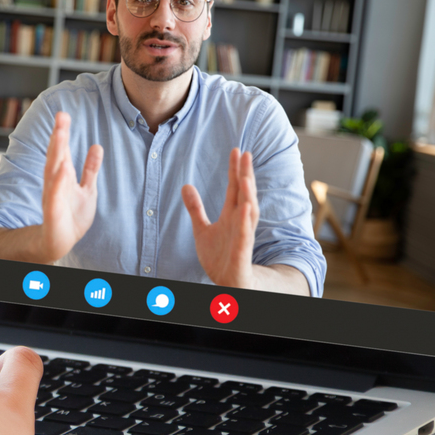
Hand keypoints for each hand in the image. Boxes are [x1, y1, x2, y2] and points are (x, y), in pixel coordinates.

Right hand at [40, 112, 102, 261]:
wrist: (59, 242)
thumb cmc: (72, 216)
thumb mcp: (87, 189)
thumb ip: (90, 169)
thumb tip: (97, 146)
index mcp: (63, 176)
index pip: (63, 150)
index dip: (63, 132)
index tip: (64, 114)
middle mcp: (55, 183)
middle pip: (57, 155)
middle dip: (59, 136)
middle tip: (61, 116)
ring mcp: (53, 196)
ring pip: (53, 171)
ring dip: (56, 153)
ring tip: (60, 135)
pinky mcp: (54, 212)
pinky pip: (55, 196)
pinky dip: (58, 183)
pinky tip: (63, 169)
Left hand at [181, 147, 259, 288]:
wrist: (227, 284)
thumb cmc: (220, 257)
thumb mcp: (202, 229)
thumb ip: (195, 208)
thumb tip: (186, 185)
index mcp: (232, 215)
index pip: (234, 188)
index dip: (235, 170)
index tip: (237, 150)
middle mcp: (240, 222)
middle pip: (244, 194)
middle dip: (244, 174)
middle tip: (245, 153)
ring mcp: (242, 236)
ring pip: (248, 212)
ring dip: (248, 194)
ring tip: (245, 176)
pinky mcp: (242, 252)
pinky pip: (245, 235)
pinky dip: (246, 222)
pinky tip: (247, 207)